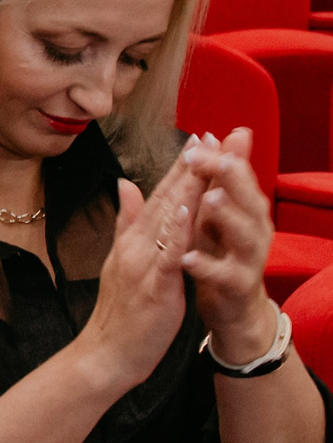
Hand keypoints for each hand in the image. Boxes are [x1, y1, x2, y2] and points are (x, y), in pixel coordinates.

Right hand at [73, 157, 199, 392]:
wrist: (106, 353)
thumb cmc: (119, 312)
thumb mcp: (121, 261)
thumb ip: (125, 221)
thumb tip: (125, 183)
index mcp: (134, 240)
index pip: (160, 195)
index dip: (181, 166)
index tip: (200, 138)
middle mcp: (137, 245)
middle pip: (167, 200)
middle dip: (190, 167)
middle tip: (209, 136)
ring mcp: (144, 264)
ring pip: (170, 221)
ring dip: (189, 189)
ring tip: (205, 161)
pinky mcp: (154, 286)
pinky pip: (170, 255)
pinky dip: (179, 232)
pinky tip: (190, 211)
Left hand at [177, 129, 279, 361]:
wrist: (232, 307)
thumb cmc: (220, 253)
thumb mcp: (215, 214)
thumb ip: (215, 179)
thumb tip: (223, 135)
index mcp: (245, 210)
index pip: (236, 178)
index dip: (222, 157)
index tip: (203, 137)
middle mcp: (253, 230)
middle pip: (248, 200)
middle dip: (232, 179)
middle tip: (216, 160)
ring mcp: (247, 258)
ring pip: (243, 235)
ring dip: (226, 216)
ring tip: (208, 199)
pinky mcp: (237, 285)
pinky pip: (224, 274)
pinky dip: (207, 266)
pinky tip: (188, 257)